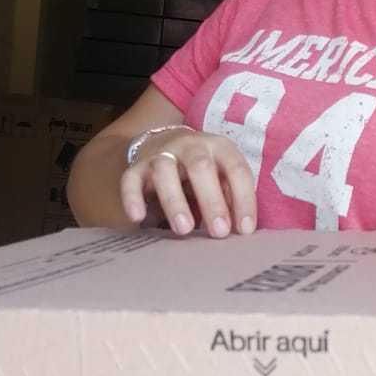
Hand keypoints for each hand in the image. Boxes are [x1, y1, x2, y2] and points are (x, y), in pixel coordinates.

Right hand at [120, 127, 256, 237]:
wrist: (165, 143)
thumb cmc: (204, 171)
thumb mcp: (223, 177)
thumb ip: (232, 198)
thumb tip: (241, 230)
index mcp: (220, 147)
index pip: (236, 170)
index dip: (243, 199)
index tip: (245, 230)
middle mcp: (191, 145)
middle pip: (201, 167)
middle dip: (211, 201)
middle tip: (219, 232)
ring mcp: (162, 153)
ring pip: (164, 171)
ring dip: (175, 201)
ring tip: (184, 229)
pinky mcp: (137, 166)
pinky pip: (130, 179)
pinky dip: (132, 197)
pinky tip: (138, 217)